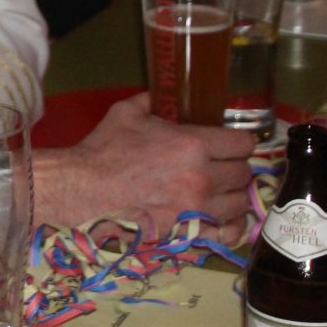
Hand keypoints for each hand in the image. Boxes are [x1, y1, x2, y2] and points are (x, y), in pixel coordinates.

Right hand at [34, 92, 253, 230]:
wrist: (83, 190)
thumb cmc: (104, 149)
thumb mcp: (126, 112)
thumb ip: (152, 100)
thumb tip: (162, 94)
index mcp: (193, 144)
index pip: (243, 143)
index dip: (238, 142)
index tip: (230, 144)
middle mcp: (203, 177)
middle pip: (244, 173)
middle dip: (234, 167)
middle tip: (220, 166)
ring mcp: (198, 208)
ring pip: (240, 202)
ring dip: (232, 194)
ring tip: (219, 190)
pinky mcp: (190, 232)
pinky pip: (230, 231)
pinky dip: (232, 224)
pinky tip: (223, 216)